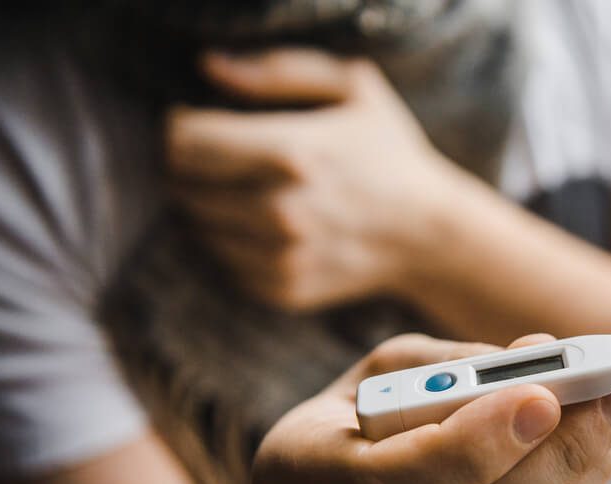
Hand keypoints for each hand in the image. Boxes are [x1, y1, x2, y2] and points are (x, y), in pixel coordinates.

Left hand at [166, 49, 457, 309]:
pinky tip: (264, 228)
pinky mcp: (282, 289)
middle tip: (220, 159)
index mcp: (291, 152)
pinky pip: (224, 263)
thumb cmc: (390, 154)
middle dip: (189, 168)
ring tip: (244, 191)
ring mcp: (280, 256)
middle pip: (183, 185)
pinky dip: (233, 244)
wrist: (431, 236)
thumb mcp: (354, 89)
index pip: (186, 140)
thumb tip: (209, 67)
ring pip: (197, 227)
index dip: (180, 127)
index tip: (197, 122)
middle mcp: (280, 210)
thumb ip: (280, 70)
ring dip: (207, 207)